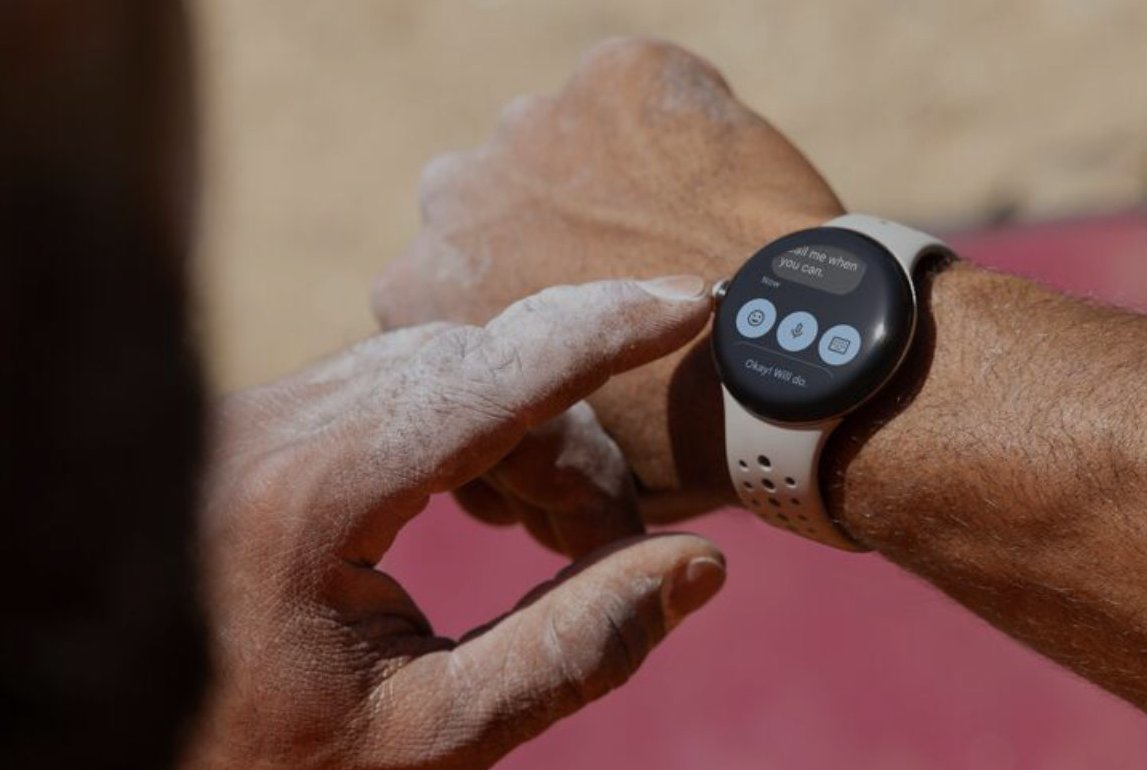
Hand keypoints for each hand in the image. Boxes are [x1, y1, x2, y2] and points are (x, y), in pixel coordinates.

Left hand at [184, 278, 725, 769]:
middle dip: (572, 442)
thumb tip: (696, 568)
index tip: (688, 304)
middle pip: (478, 370)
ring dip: (526, 434)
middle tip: (612, 549)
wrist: (126, 745)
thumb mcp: (432, 734)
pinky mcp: (261, 427)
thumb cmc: (273, 757)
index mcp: (314, 498)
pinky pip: (395, 387)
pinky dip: (470, 428)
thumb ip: (573, 650)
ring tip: (557, 542)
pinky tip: (486, 504)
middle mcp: (275, 428)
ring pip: (441, 370)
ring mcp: (258, 417)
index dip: (603, 330)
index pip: (493, 377)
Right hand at [372, 37, 842, 514]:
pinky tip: (721, 183)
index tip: (568, 308)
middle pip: (495, 198)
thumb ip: (510, 415)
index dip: (515, 292)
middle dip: (544, 224)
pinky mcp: (618, 75)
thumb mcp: (555, 463)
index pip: (450, 275)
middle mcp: (452, 194)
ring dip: (605, 174)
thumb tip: (515, 440)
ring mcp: (535, 124)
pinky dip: (679, 124)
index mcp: (416, 292)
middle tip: (627, 268)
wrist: (781, 366)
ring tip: (681, 227)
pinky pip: (643, 91)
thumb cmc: (673, 441)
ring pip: (565, 140)